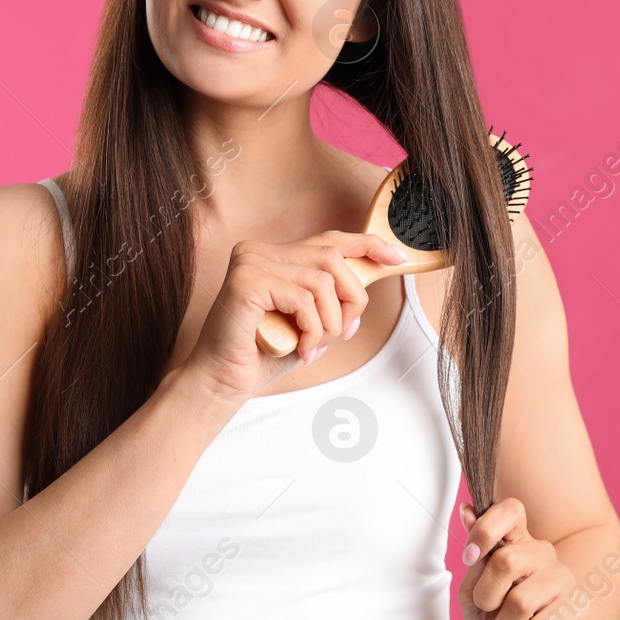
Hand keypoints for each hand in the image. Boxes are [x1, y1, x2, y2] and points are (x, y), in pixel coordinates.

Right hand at [183, 230, 409, 406]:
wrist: (222, 380)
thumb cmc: (262, 353)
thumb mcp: (308, 323)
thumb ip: (331, 304)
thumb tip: (359, 299)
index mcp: (273, 254)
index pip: (329, 239)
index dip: (367, 246)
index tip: (397, 258)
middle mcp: (259, 251)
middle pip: (333, 257)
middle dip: (352, 297)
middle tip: (344, 331)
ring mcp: (250, 262)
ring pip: (322, 281)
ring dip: (330, 322)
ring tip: (315, 346)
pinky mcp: (246, 280)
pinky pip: (303, 299)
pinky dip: (312, 330)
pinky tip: (301, 349)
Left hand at [456, 497, 589, 619]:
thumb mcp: (474, 594)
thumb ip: (475, 559)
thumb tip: (467, 512)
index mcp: (517, 543)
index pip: (510, 510)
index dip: (486, 528)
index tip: (470, 556)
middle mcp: (543, 555)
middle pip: (506, 560)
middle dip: (486, 596)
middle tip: (490, 612)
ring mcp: (564, 579)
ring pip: (520, 600)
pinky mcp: (578, 608)